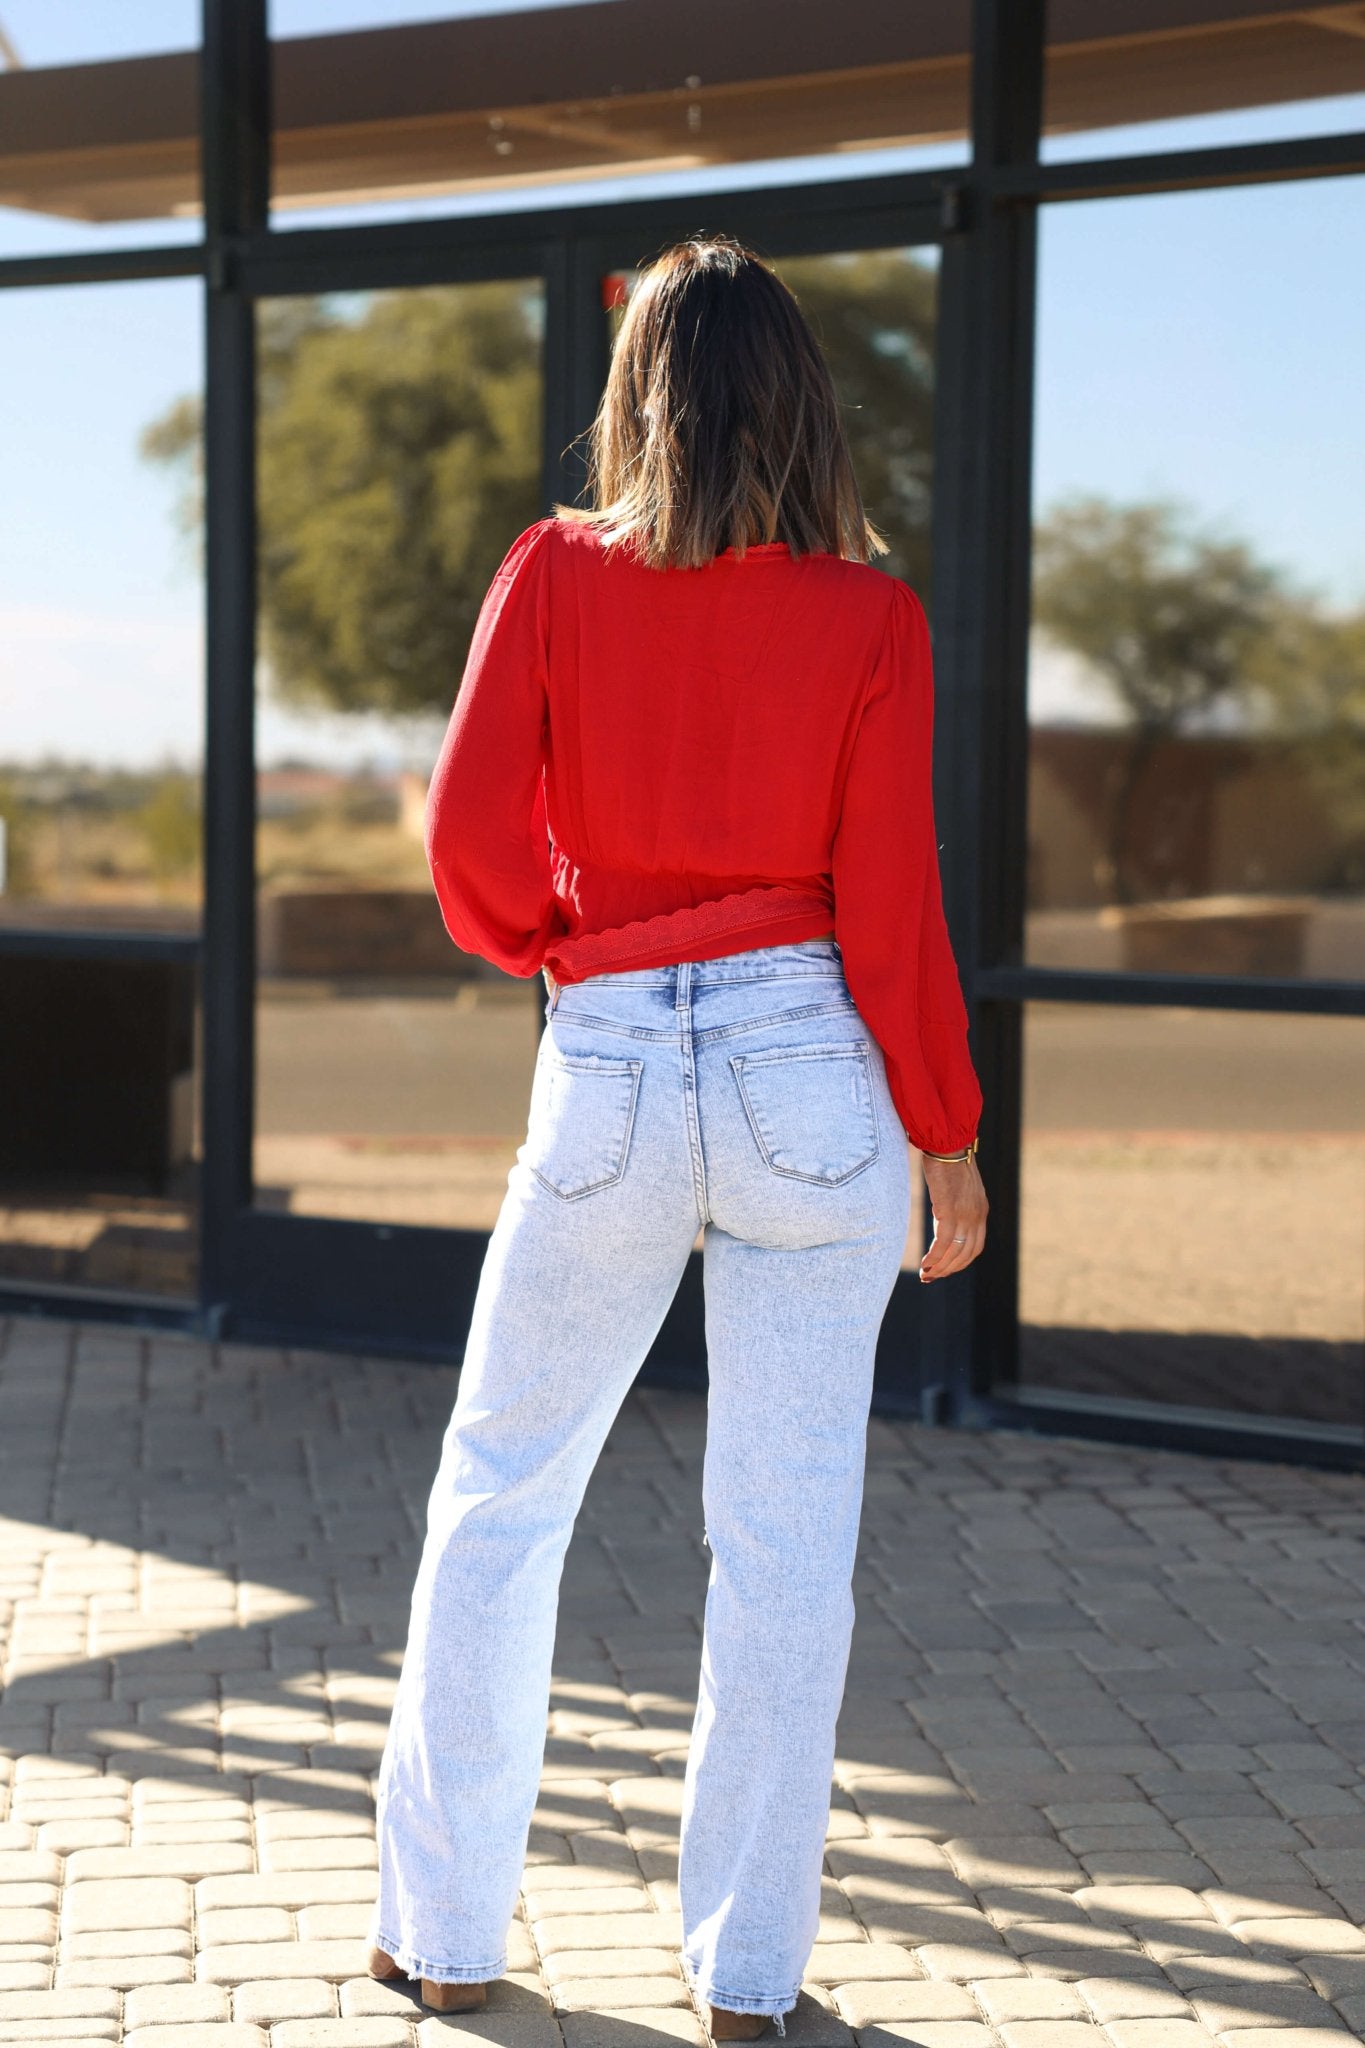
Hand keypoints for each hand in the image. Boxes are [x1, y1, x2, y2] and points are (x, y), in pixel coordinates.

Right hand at [917, 1151, 987, 1282]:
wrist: (948, 1143)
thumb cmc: (948, 1160)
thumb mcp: (959, 1186)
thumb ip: (956, 1202)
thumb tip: (943, 1213)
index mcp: (980, 1210)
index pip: (975, 1247)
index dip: (960, 1262)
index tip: (944, 1268)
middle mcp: (976, 1216)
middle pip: (966, 1254)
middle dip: (948, 1269)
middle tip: (931, 1277)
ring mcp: (965, 1214)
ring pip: (955, 1251)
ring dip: (940, 1267)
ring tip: (926, 1274)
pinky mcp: (950, 1210)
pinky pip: (943, 1242)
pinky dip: (935, 1256)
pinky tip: (925, 1262)